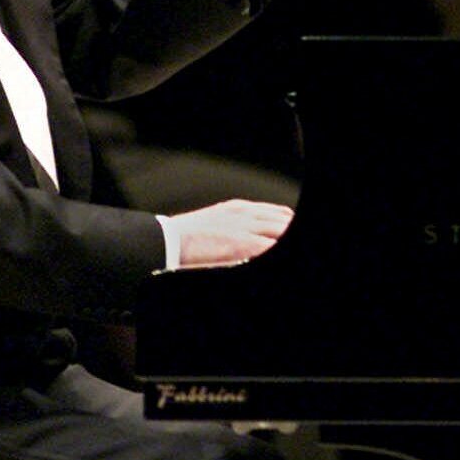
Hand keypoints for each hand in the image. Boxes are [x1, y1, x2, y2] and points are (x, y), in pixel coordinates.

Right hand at [164, 198, 294, 268]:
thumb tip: (252, 239)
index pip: (279, 213)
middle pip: (285, 220)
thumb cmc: (186, 237)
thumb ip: (237, 226)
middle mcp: (245, 214)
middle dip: (291, 229)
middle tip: (294, 237)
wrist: (166, 240)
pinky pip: (268, 247)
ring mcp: (244, 228)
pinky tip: (278, 252)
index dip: (290, 223)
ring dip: (286, 236)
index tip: (291, 230)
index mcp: (239, 208)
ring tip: (291, 243)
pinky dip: (275, 248)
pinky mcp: (240, 244)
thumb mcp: (216, 222)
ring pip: (281, 230)